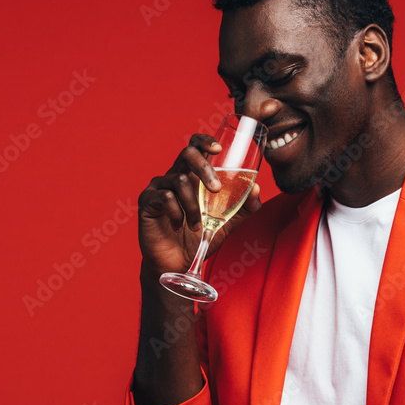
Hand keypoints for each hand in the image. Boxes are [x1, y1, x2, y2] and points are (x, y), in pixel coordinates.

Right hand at [138, 134, 261, 277]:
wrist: (177, 263)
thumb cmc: (199, 238)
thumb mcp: (227, 222)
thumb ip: (243, 206)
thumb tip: (257, 188)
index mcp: (192, 176)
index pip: (196, 146)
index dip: (205, 141)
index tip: (218, 149)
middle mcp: (174, 175)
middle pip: (187, 153)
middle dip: (204, 168)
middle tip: (217, 189)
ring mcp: (158, 187)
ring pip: (180, 181)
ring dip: (194, 207)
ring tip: (197, 226)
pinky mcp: (147, 201)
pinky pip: (165, 197)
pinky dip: (177, 214)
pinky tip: (179, 227)